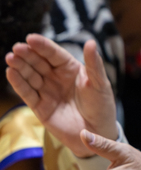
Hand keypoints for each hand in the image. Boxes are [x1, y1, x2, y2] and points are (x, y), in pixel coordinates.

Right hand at [5, 37, 117, 158]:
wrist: (97, 131)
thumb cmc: (102, 104)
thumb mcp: (100, 83)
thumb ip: (94, 64)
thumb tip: (91, 42)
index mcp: (72, 69)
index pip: (54, 54)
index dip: (43, 46)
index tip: (30, 38)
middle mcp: (57, 78)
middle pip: (39, 63)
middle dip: (28, 55)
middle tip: (16, 47)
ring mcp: (48, 92)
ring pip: (31, 76)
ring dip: (20, 67)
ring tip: (11, 58)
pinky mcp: (40, 107)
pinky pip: (28, 93)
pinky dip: (19, 83)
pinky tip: (11, 73)